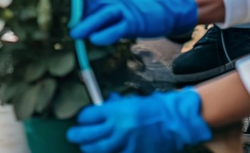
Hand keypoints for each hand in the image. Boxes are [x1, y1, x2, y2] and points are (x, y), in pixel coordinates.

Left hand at [67, 90, 211, 152]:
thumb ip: (114, 107)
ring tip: (87, 146)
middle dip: (77, 135)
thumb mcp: (131, 101)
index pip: (88, 116)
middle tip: (74, 135)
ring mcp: (126, 144)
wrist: (176, 122)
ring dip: (89, 148)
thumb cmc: (154, 109)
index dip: (83, 118)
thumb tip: (101, 109)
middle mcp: (118, 128)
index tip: (83, 120)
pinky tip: (105, 152)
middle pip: (87, 136)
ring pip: (98, 150)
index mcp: (117, 111)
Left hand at [71, 0, 197, 44]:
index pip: (90, 5)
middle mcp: (116, 3)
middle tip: (67, 28)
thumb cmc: (143, 16)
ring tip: (76, 34)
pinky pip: (118, 27)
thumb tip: (89, 31)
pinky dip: (106, 33)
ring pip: (104, 16)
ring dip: (88, 24)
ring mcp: (126, 11)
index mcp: (112, 2)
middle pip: (94, 8)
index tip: (64, 18)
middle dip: (78, 17)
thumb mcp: (123, 16)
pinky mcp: (136, 21)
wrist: (168, 11)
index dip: (76, 11)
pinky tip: (96, 39)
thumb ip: (107, 21)